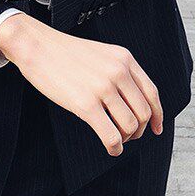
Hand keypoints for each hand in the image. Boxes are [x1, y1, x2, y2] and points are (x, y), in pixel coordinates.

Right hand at [0, 14, 162, 155]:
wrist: (36, 46)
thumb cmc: (64, 52)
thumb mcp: (101, 53)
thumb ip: (118, 70)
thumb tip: (131, 100)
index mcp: (124, 58)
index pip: (151, 92)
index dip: (158, 114)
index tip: (157, 128)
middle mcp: (118, 72)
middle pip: (144, 112)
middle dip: (140, 130)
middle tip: (130, 136)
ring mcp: (103, 88)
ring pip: (130, 126)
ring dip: (126, 139)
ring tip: (117, 140)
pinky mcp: (85, 104)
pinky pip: (111, 135)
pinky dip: (115, 147)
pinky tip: (111, 149)